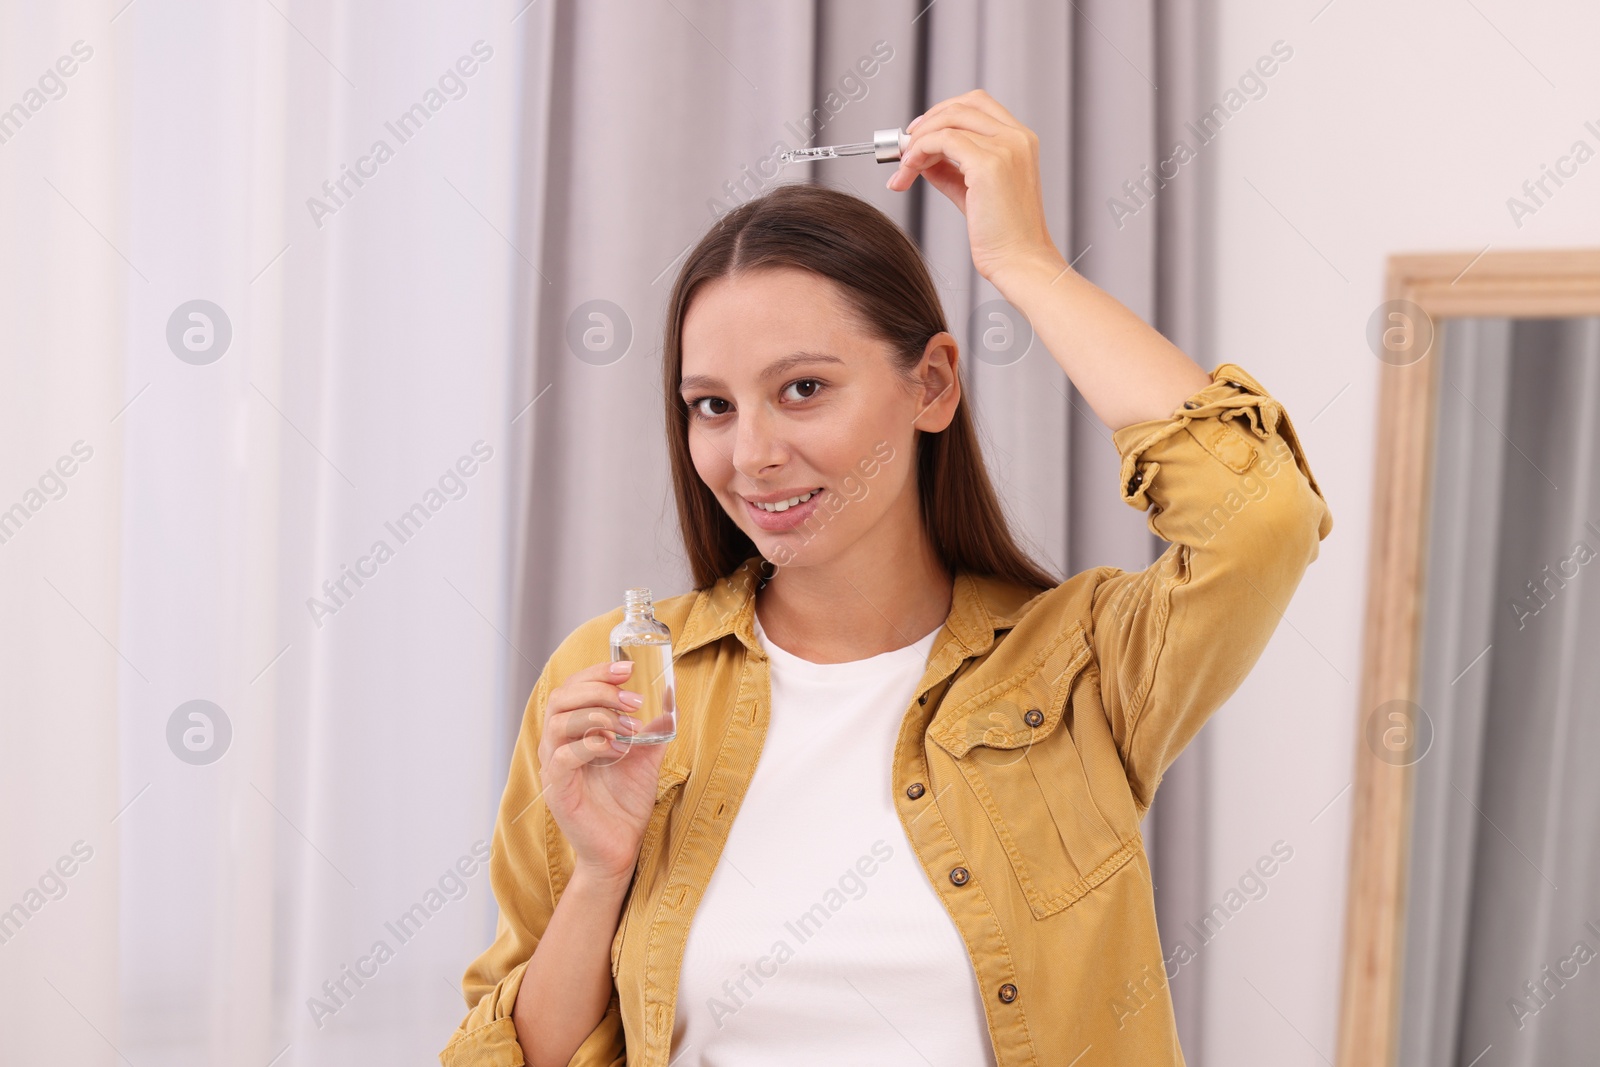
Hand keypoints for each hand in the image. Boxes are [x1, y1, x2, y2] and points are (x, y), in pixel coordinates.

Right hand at [536, 659, 669, 882]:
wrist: (622, 847)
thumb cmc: (626, 802)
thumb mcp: (646, 757)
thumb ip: (654, 728)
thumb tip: (670, 698)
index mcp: (573, 730)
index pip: (573, 687)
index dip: (597, 672)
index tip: (629, 668)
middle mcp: (557, 743)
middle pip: (561, 698)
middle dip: (600, 690)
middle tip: (633, 701)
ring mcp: (553, 766)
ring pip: (559, 722)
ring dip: (597, 715)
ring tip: (628, 726)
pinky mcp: (556, 789)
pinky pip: (563, 757)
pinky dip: (590, 745)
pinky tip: (616, 748)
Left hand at [885, 89, 1062, 283]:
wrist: (1019, 261)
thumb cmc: (1003, 236)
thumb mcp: (972, 193)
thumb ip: (950, 170)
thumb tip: (922, 157)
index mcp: (1020, 141)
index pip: (978, 104)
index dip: (944, 112)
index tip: (921, 133)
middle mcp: (1016, 138)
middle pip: (962, 105)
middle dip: (927, 122)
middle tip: (905, 147)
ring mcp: (1005, 148)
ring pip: (948, 121)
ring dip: (917, 141)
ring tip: (904, 168)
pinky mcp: (989, 164)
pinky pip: (942, 140)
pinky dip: (919, 151)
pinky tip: (909, 171)